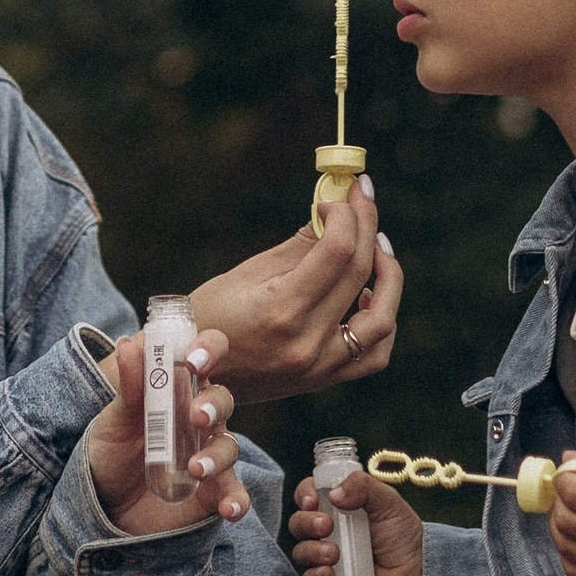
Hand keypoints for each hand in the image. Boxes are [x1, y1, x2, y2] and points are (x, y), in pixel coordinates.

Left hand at [84, 330, 252, 536]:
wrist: (105, 507)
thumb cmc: (114, 452)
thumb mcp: (116, 419)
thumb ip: (129, 386)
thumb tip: (128, 344)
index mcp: (178, 389)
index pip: (205, 357)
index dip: (208, 350)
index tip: (193, 360)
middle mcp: (200, 419)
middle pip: (222, 400)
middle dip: (214, 404)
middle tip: (197, 415)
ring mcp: (209, 455)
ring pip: (229, 446)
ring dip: (217, 454)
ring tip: (196, 468)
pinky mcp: (213, 492)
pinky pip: (234, 493)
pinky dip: (238, 500)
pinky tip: (230, 509)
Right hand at [186, 185, 401, 400]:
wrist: (188, 375)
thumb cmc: (208, 316)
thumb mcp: (246, 274)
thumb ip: (299, 246)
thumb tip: (334, 213)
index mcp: (281, 310)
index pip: (337, 251)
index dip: (345, 214)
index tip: (337, 196)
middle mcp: (306, 342)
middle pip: (359, 275)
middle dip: (366, 227)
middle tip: (362, 199)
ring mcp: (318, 367)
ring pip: (381, 320)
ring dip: (387, 277)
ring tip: (376, 247)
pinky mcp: (322, 379)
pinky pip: (372, 355)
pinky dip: (380, 322)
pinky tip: (370, 296)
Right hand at [287, 459, 425, 575]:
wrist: (419, 575)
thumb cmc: (404, 536)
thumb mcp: (388, 502)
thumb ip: (363, 486)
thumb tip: (333, 494)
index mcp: (338, 509)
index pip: (308, 496)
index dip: (304, 495)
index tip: (312, 501)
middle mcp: (327, 534)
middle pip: (298, 523)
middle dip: (306, 522)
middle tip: (327, 526)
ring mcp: (326, 561)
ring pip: (300, 553)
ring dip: (310, 550)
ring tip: (335, 554)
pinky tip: (329, 574)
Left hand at [548, 450, 575, 575]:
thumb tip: (566, 458)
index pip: (575, 494)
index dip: (564, 480)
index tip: (570, 474)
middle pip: (566, 522)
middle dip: (559, 503)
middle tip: (570, 492)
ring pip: (567, 549)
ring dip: (560, 528)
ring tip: (574, 513)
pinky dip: (570, 554)